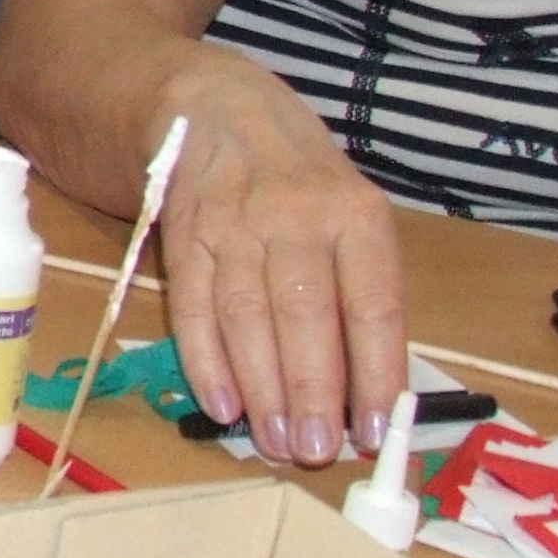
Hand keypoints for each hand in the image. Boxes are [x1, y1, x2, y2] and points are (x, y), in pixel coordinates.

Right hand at [151, 57, 407, 464]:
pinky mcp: (182, 237)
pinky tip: (222, 404)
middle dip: (311, 391)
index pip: (371, 303)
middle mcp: (293, 214)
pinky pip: (194, 306)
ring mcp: (231, 224)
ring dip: (261, 388)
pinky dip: (205, 360)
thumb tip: (370, 384)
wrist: (207, 106)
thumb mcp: (350, 206)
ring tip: (275, 442)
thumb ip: (361, 282)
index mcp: (353, 211)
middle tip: (317, 451)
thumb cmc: (297, 171)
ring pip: (246, 316)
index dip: (373, 370)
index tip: (375, 427)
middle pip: (304, 314)